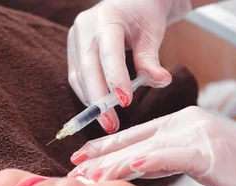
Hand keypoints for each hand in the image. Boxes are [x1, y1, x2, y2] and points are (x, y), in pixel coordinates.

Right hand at [67, 0, 190, 132]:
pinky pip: (77, 79)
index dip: (115, 79)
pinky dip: (88, 96)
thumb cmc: (144, 15)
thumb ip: (151, 59)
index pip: (108, 52)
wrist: (131, 3)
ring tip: (109, 123)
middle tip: (111, 124)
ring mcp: (75, 39)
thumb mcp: (151, 34)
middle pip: (87, 68)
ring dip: (92, 102)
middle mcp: (84, 27)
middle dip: (99, 100)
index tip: (125, 102)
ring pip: (78, 77)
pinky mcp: (73, 52)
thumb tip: (162, 81)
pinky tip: (100, 110)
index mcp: (106, 17)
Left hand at [69, 107, 235, 185]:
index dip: (108, 147)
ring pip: (146, 148)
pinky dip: (147, 163)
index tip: (82, 160)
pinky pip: (170, 157)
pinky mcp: (210, 152)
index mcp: (184, 124)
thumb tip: (140, 171)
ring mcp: (199, 135)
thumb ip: (171, 162)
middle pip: (135, 140)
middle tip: (72, 169)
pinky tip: (126, 169)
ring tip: (87, 176)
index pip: (137, 136)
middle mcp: (187, 123)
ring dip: (113, 163)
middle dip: (101, 155)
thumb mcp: (202, 164)